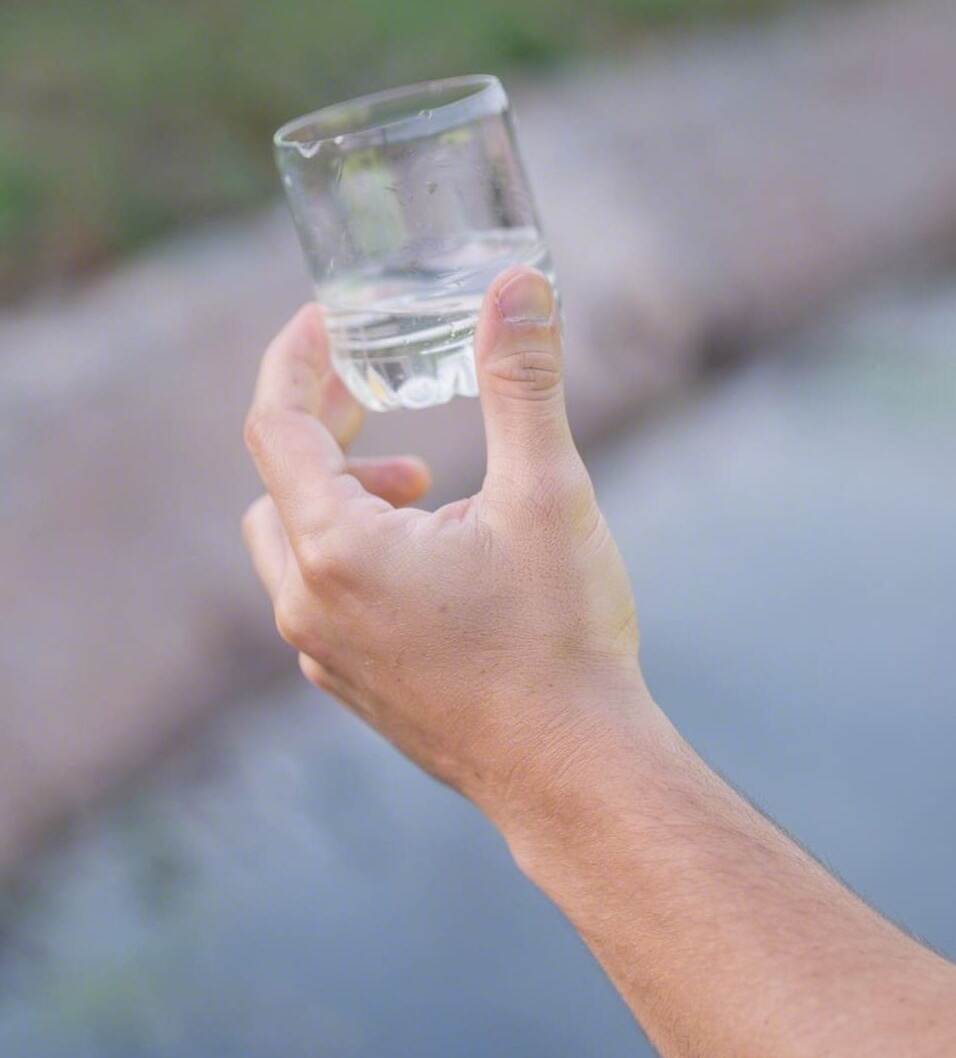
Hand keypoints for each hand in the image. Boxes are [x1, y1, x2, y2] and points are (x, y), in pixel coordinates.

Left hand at [242, 267, 645, 827]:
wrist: (575, 774)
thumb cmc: (560, 640)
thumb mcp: (547, 492)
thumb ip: (521, 381)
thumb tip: (518, 283)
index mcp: (337, 550)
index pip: (276, 426)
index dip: (297, 359)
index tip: (327, 321)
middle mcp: (309, 608)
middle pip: (279, 487)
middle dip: (328, 435)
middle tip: (384, 404)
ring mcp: (327, 658)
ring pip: (296, 550)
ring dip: (345, 502)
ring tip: (429, 493)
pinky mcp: (355, 689)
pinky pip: (323, 601)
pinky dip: (357, 558)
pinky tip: (438, 565)